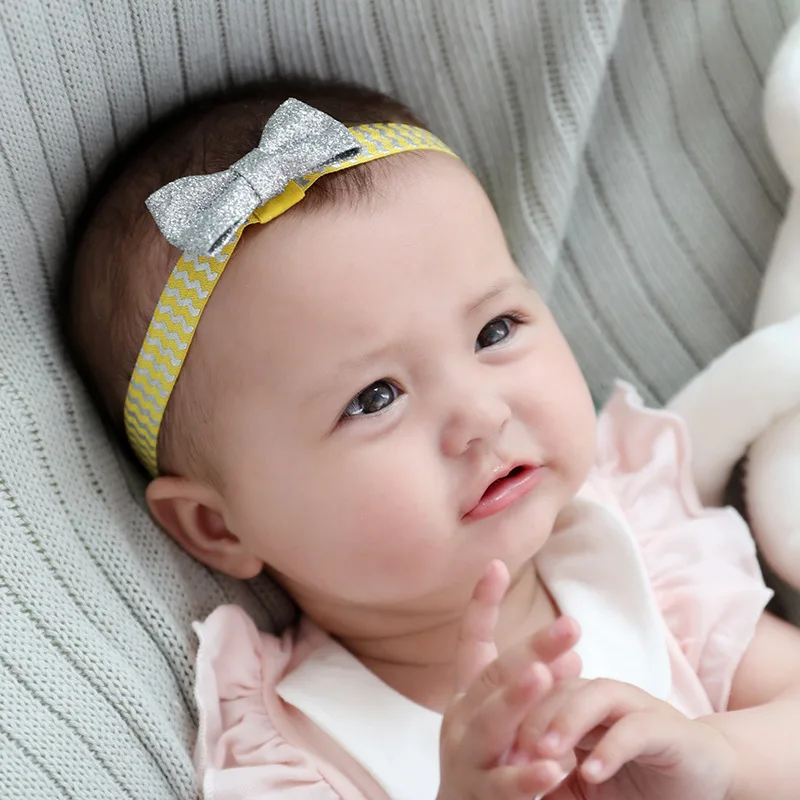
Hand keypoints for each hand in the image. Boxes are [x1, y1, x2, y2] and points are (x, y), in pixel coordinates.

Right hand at [436, 560, 581, 799]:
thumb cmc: (488, 760)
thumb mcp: (503, 718)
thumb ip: (532, 686)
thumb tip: (575, 654)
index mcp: (468, 695)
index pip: (472, 641)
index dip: (482, 603)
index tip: (496, 563)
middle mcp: (461, 718)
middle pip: (494, 676)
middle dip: (531, 649)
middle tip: (570, 625)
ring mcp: (465, 756)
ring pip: (490, 723)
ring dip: (516, 699)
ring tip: (543, 676)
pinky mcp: (476, 796)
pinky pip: (503, 785)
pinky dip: (526, 775)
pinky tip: (552, 767)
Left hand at [513, 677, 735, 799]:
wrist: (706, 783)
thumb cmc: (639, 785)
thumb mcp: (585, 791)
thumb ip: (552, 787)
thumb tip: (502, 799)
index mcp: (578, 705)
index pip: (537, 695)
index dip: (514, 719)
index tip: (492, 754)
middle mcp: (604, 699)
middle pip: (560, 687)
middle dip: (532, 715)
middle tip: (513, 752)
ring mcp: (637, 708)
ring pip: (596, 695)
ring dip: (567, 721)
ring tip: (545, 752)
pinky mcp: (669, 729)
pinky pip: (636, 729)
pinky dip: (612, 748)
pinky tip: (592, 772)